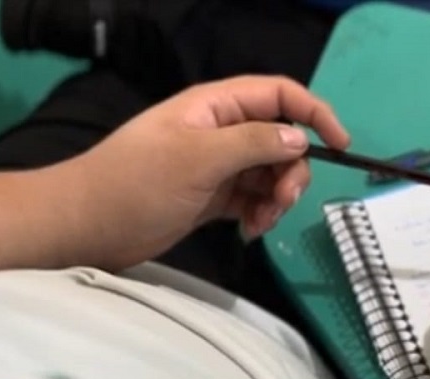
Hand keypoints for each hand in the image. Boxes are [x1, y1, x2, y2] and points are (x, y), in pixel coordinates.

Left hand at [69, 75, 348, 268]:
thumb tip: (299, 141)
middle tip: (282, 202)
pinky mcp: (216, 197)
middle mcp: (223, 132)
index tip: (340, 145)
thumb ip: (253, 144)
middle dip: (292, 172)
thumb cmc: (137, 183)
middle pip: (283, 141)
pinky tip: (250, 231)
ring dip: (277, 199)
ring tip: (260, 223)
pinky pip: (256, 200)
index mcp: (217, 107)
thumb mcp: (198, 158)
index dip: (314, 113)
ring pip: (273, 174)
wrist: (89, 226)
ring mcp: (220, 166)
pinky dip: (261, 214)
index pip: (279, 96)